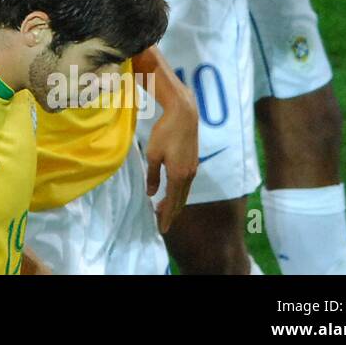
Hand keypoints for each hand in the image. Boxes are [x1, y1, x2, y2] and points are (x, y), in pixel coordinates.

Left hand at [144, 98, 198, 232]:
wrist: (184, 115)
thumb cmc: (164, 133)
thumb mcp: (152, 154)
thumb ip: (152, 175)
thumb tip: (152, 193)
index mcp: (177, 176)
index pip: (172, 202)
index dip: (166, 217)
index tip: (162, 229)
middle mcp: (188, 176)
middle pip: (180, 200)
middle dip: (171, 213)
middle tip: (162, 223)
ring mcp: (192, 169)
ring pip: (184, 192)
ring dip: (175, 202)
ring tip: (164, 210)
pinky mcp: (193, 162)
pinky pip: (186, 184)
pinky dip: (179, 192)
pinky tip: (172, 191)